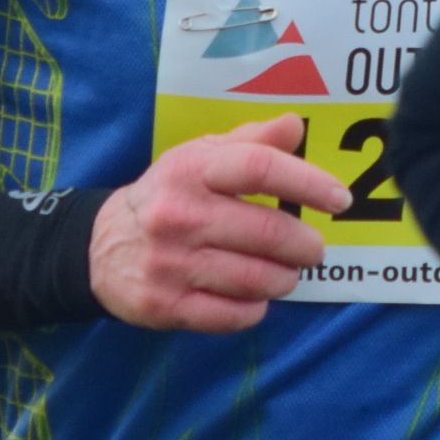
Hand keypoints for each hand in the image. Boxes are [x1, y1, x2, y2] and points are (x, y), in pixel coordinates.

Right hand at [88, 113, 351, 333]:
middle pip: (267, 233)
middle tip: (314, 249)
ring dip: (285, 279)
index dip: (308, 183)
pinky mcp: (166, 305)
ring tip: (286, 272)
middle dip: (306, 245)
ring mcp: (171, 264)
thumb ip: (250, 142)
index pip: (260, 169)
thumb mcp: (199, 157)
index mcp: (192, 170)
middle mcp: (179, 215)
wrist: (99, 246)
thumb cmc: (168, 195)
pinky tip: (253, 296)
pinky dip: (255, 308)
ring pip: (257, 279)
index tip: (340, 200)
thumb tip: (295, 125)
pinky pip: (234, 314)